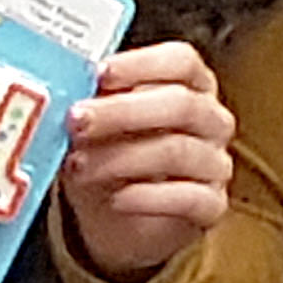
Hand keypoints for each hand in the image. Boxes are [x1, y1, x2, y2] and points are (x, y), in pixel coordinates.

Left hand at [59, 40, 239, 282]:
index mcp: (191, 86)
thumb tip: (66, 90)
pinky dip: (146, 198)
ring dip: (121, 157)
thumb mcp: (98, 128)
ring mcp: (216, 164)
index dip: (141, 64)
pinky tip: (116, 200)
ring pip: (178, 151)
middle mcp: (212, 120)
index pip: (181, 61)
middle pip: (180, 103)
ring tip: (80, 165)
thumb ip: (94, 105)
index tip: (99, 74)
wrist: (121, 222)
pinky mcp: (212, 205)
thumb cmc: (112, 160)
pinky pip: (187, 198)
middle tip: (77, 120)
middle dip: (121, 111)